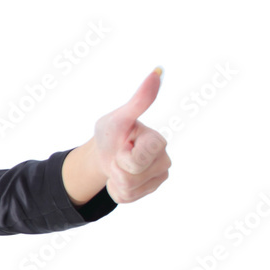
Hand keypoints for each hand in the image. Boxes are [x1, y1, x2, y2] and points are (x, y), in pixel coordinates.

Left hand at [93, 68, 170, 203]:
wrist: (105, 152)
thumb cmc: (112, 133)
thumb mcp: (119, 117)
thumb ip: (139, 100)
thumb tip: (157, 71)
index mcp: (158, 141)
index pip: (136, 160)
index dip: (122, 156)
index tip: (124, 144)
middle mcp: (164, 159)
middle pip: (130, 176)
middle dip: (116, 167)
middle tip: (118, 155)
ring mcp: (159, 176)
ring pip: (128, 189)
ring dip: (115, 178)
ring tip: (119, 165)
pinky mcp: (150, 188)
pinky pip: (126, 198)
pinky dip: (116, 190)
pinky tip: (120, 177)